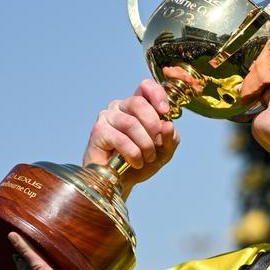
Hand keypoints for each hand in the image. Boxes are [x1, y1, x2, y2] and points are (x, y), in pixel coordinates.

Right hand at [83, 77, 183, 195]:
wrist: (121, 182)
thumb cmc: (141, 162)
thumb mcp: (164, 151)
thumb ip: (171, 138)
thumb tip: (168, 124)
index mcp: (137, 106)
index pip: (145, 86)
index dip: (157, 94)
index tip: (165, 112)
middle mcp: (120, 107)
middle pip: (139, 103)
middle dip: (153, 125)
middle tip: (157, 144)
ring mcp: (107, 117)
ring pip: (131, 123)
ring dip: (145, 144)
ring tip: (147, 157)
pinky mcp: (98, 132)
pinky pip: (121, 138)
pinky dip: (133, 153)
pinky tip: (136, 162)